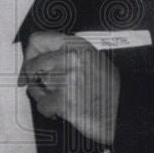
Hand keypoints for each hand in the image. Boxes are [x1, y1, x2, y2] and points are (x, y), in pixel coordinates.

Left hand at [19, 31, 119, 145]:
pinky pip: (42, 105)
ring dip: (43, 97)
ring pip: (35, 87)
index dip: (29, 54)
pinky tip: (63, 112)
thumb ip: (66, 55)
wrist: (123, 112)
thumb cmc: (109, 90)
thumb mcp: (91, 60)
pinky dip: (49, 112)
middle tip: (39, 88)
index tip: (30, 66)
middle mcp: (71, 58)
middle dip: (31, 79)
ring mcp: (67, 79)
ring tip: (59, 100)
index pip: (38, 40)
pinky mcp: (64, 100)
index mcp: (77, 46)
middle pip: (31, 65)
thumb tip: (36, 58)